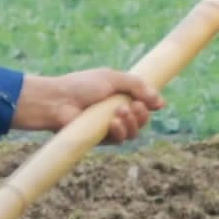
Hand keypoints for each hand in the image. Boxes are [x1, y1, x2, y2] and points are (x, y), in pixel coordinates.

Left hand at [15, 68, 162, 142]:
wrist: (58, 100)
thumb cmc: (81, 85)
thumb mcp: (112, 78)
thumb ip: (137, 86)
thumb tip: (160, 101)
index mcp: (118, 94)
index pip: (143, 102)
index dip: (151, 103)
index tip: (156, 102)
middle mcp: (115, 111)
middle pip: (142, 119)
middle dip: (142, 114)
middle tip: (134, 106)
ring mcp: (108, 126)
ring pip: (133, 131)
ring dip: (132, 122)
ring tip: (119, 112)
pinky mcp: (101, 139)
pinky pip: (120, 140)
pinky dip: (120, 131)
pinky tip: (113, 123)